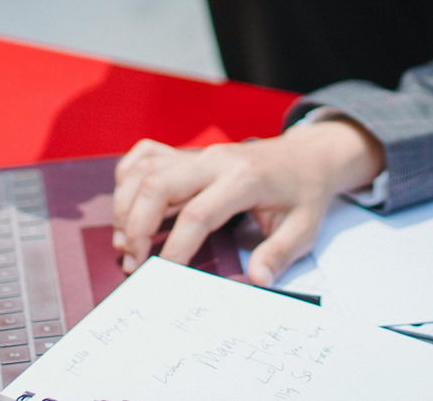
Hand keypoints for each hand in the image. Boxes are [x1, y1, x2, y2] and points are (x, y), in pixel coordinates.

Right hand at [110, 119, 384, 285]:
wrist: (307, 157)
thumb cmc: (303, 194)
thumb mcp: (304, 227)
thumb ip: (280, 254)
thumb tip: (258, 280)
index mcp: (244, 179)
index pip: (197, 214)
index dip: (175, 248)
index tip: (163, 276)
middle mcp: (215, 161)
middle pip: (158, 186)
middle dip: (136, 227)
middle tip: (133, 263)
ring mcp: (199, 153)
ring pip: (146, 171)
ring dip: (126, 206)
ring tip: (125, 243)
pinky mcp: (189, 153)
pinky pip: (146, 156)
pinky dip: (128, 177)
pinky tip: (128, 205)